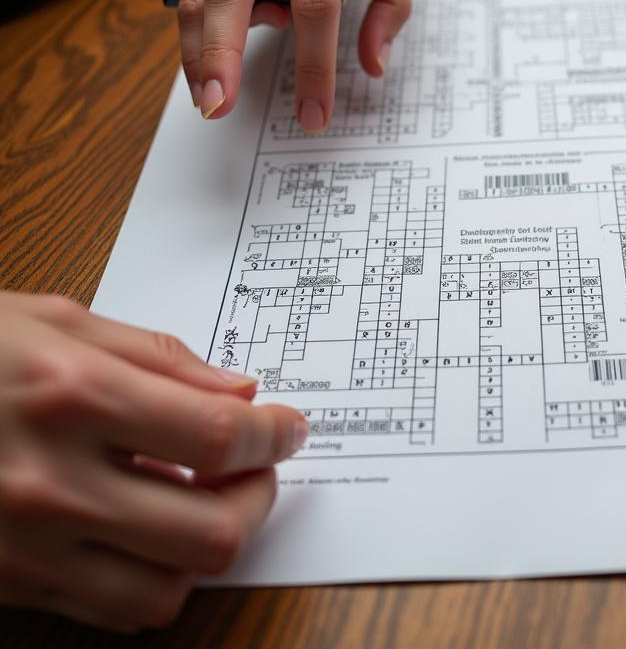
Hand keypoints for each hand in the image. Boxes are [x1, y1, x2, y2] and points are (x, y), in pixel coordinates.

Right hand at [0, 292, 307, 631]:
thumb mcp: (55, 321)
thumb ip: (157, 357)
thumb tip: (239, 393)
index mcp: (73, 396)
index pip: (218, 438)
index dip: (276, 436)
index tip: (291, 427)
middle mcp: (51, 482)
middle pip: (209, 530)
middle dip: (259, 497)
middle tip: (261, 466)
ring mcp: (24, 546)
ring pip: (166, 588)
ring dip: (212, 546)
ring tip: (212, 499)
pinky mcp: (6, 584)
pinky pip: (109, 610)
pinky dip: (157, 579)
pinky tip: (157, 533)